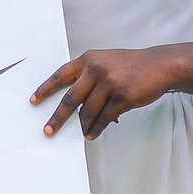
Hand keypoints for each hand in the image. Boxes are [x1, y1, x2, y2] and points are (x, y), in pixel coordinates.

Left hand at [31, 46, 179, 139]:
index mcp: (88, 59)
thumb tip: (74, 105)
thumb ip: (88, 76)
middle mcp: (96, 70)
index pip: (61, 75)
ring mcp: (110, 83)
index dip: (45, 89)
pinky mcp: (123, 97)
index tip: (33, 101)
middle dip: (58, 117)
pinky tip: (92, 134)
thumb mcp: (104, 61)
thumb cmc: (129, 65)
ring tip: (80, 133)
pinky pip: (105, 118)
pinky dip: (96, 128)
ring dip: (82, 126)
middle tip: (48, 130)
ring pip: (88, 111)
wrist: (159, 65)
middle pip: (71, 98)